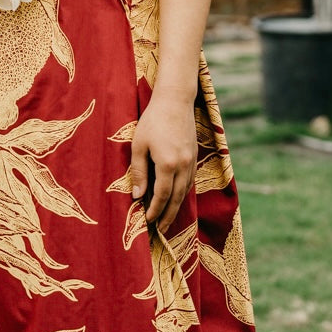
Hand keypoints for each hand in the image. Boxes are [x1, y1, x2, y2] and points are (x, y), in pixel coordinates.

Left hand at [130, 90, 197, 234]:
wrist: (175, 101)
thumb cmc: (152, 121)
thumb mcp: (139, 146)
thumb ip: (139, 172)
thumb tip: (136, 196)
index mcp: (168, 164)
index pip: (161, 196)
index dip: (155, 211)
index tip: (148, 222)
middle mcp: (183, 166)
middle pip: (176, 199)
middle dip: (168, 216)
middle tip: (161, 230)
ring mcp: (192, 161)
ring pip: (185, 192)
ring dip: (177, 207)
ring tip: (168, 219)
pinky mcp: (195, 156)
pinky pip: (190, 181)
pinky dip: (183, 193)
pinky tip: (177, 198)